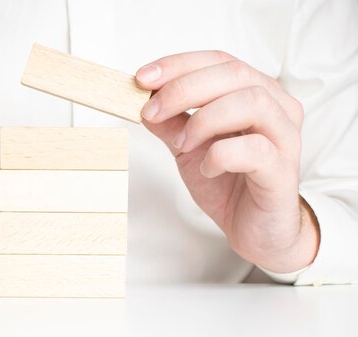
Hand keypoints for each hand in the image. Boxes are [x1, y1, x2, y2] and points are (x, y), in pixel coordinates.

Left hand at [136, 51, 318, 272]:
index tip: (143, 78)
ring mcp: (285, 137)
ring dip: (204, 119)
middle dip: (183, 89)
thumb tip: (142, 101)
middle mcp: (277, 107)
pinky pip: (256, 150)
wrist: (254, 229)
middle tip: (151, 111)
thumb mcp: (187, 147)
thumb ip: (169, 122)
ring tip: (182, 144)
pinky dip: (221, 155)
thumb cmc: (228, 183)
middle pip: (234, 74)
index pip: (219, 61)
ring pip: (251, 102)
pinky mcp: (284, 171)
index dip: (178, 65)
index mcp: (254, 93)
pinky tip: (206, 168)